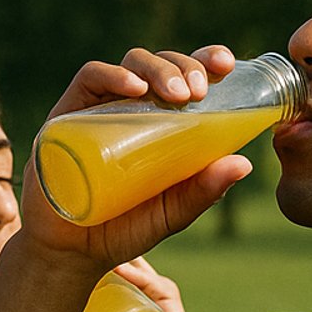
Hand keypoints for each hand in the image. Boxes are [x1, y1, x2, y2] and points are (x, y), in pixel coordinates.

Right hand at [22, 44, 251, 272]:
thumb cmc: (124, 229)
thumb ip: (203, 191)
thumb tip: (245, 164)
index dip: (207, 59)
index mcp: (162, 122)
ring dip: (157, 69)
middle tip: (198, 92)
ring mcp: (99, 108)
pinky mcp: (67, 115)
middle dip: (185, 66)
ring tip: (175, 94)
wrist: (71, 252)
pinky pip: (89, 78)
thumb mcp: (171, 212)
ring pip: (131, 64)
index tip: (226, 66)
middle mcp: (132, 108)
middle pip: (162, 64)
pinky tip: (134, 89)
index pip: (187, 76)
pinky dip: (113, 75)